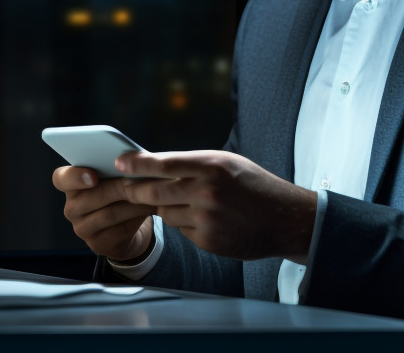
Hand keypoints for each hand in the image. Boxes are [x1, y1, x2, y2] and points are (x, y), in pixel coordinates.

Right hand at [52, 166, 155, 261]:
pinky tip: (150, 208)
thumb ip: (115, 167)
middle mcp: (72, 208)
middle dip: (118, 186)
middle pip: (92, 196)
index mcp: (70, 185)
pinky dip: (137, 217)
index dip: (75, 176)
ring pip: (109, 214)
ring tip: (151, 192)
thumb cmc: (118, 192)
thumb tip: (133, 158)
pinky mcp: (98, 244)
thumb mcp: (113, 177)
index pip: (61, 179)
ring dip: (133, 202)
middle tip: (139, 178)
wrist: (125, 227)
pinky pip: (120, 230)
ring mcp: (82, 228)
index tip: (93, 176)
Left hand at [116, 150, 317, 262]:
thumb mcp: (226, 163)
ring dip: (168, 207)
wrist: (285, 219)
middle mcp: (207, 192)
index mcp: (212, 166)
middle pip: (155, 192)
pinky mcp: (209, 240)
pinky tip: (207, 220)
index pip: (163, 163)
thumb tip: (154, 166)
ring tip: (190, 202)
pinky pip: (182, 231)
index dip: (137, 164)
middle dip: (136, 190)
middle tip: (125, 188)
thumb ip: (193, 164)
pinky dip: (186, 225)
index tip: (118, 162)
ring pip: (166, 212)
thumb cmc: (252, 185)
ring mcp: (208, 218)